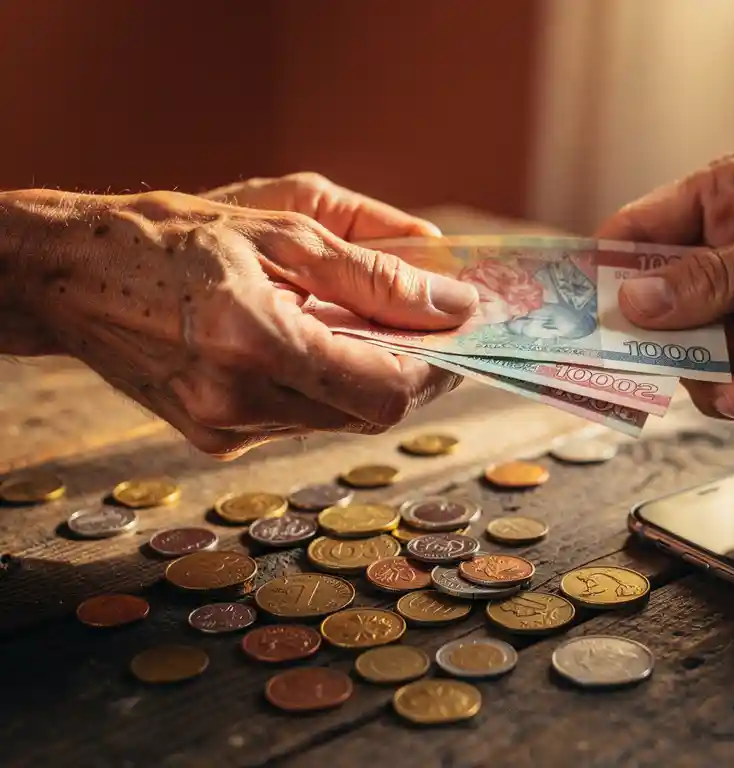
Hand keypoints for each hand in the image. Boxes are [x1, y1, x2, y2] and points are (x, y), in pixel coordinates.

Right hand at [4, 182, 476, 457]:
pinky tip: (314, 343)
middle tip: (428, 324)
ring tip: (367, 324)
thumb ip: (374, 271)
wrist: (72, 273)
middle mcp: (237, 399)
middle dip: (414, 371)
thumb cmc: (173, 233)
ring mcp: (224, 428)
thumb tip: (452, 302)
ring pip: (342, 420)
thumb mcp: (281, 226)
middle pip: (372, 413)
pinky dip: (329, 385)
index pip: (385, 388)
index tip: (459, 328)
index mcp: (253, 339)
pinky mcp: (217, 438)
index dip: (438, 365)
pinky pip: (303, 419)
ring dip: (373, 377)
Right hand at [597, 144, 733, 431]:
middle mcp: (725, 253)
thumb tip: (638, 302)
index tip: (591, 321)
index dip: (609, 275)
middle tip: (690, 374)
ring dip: (718, 389)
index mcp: (724, 198)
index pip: (638, 233)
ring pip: (691, 361)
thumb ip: (717, 276)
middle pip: (656, 310)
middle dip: (669, 351)